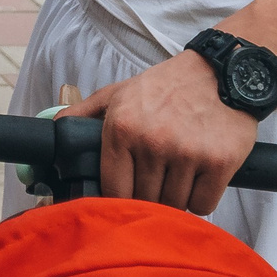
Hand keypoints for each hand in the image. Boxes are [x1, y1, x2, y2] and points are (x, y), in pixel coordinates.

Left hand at [64, 52, 257, 216]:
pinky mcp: (219, 162)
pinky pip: (203, 204)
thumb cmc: (168, 86)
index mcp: (122, 128)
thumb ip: (84, 112)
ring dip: (178, 197)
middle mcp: (152, 142)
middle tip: (161, 177)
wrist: (222, 72)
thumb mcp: (120, 92)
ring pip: (175, 204)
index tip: (131, 191)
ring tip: (182, 172)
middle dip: (152, 195)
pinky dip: (202, 197)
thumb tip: (54, 127)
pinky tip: (202, 176)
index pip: (113, 190)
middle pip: (145, 200)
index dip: (122, 196)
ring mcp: (187, 153)